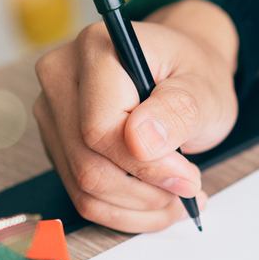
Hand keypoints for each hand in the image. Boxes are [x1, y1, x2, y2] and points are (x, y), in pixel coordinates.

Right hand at [33, 0, 238, 230]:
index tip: (188, 179)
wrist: (182, 72)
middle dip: (145, 193)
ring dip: (137, 208)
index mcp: (97, 49)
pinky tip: (157, 201)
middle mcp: (62, 76)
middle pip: (87, 165)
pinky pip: (82, 194)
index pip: (100, 129)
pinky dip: (124, 210)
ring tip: (177, 198)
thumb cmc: (194, 75)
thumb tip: (141, 141)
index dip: (147, 167)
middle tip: (189, 191)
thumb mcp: (205, 90)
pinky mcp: (57, 142)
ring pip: (83, 188)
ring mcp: (53, 111)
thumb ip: (178, 111)